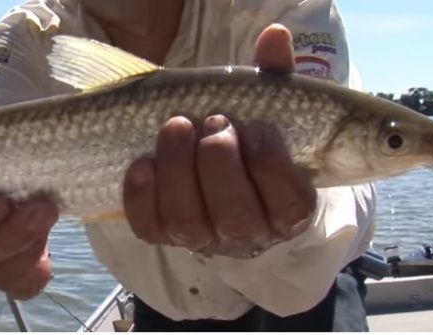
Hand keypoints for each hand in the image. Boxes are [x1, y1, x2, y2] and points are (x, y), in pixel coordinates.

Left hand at [122, 24, 316, 257]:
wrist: (214, 170)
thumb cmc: (246, 137)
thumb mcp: (267, 107)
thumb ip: (274, 77)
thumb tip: (274, 36)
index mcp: (287, 208)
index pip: (290, 203)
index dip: (271, 168)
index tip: (255, 128)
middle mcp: (249, 234)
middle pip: (236, 216)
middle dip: (220, 165)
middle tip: (212, 123)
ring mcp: (204, 239)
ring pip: (189, 223)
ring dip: (178, 173)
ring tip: (175, 127)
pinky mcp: (163, 237)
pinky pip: (149, 227)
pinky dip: (142, 197)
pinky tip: (142, 163)